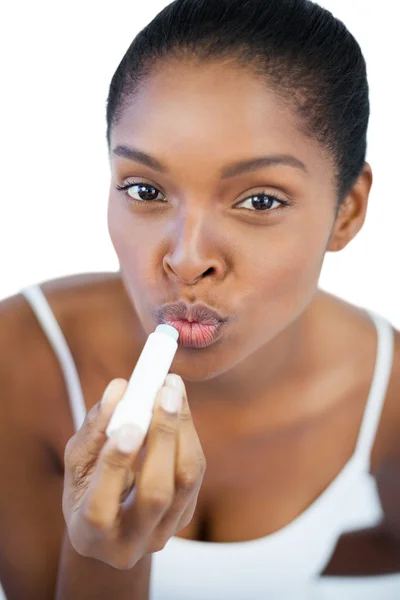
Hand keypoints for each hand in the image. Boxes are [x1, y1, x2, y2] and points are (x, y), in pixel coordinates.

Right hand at [62, 374, 205, 569]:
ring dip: (182, 428)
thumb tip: (119, 388)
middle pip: (156, 493)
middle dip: (163, 437)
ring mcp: (164, 532)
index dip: (115, 464)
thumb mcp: (78, 463)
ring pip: (185, 480)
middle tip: (164, 391)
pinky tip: (176, 407)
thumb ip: (94, 429)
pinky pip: (194, 471)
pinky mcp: (186, 515)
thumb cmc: (86, 489)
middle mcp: (130, 543)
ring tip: (173, 389)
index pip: (101, 505)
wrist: (112, 529)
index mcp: (90, 534)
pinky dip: (187, 433)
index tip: (128, 425)